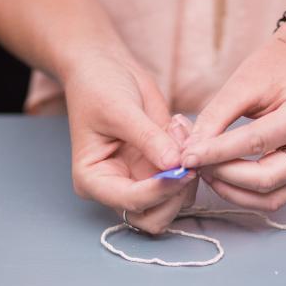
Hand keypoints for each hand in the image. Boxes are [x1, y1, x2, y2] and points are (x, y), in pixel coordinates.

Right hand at [65, 50, 195, 232]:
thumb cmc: (99, 86)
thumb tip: (174, 164)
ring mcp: (141, 180)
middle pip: (153, 217)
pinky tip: (179, 129)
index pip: (130, 202)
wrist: (106, 68)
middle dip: (176, 193)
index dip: (160, 190)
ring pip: (174, 203)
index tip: (183, 168)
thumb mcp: (119, 110)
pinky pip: (185, 179)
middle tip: (187, 157)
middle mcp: (117, 187)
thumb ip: (148, 139)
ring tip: (177, 130)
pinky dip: (191, 158)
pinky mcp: (160, 168)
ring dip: (187, 173)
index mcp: (94, 180)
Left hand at [181, 19, 285, 211]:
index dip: (218, 152)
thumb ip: (216, 118)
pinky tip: (220, 178)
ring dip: (231, 191)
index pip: (257, 142)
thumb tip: (190, 151)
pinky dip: (242, 195)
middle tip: (194, 163)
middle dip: (223, 175)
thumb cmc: (274, 69)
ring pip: (269, 198)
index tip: (187, 156)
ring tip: (205, 171)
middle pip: (265, 178)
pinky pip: (271, 199)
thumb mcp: (243, 83)